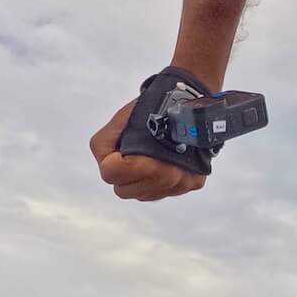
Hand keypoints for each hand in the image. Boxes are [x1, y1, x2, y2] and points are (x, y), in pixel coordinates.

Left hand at [90, 101, 206, 201]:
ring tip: (147, 156)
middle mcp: (168, 179)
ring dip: (140, 179)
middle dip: (123, 173)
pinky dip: (157, 181)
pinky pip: (161, 192)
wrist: (192, 102)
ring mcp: (181, 184)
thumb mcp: (121, 120)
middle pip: (122, 190)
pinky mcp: (192, 184)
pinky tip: (161, 161)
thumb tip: (105, 166)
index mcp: (149, 164)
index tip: (120, 147)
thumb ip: (103, 144)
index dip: (111, 159)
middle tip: (131, 153)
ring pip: (142, 194)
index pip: (110, 175)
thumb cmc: (156, 107)